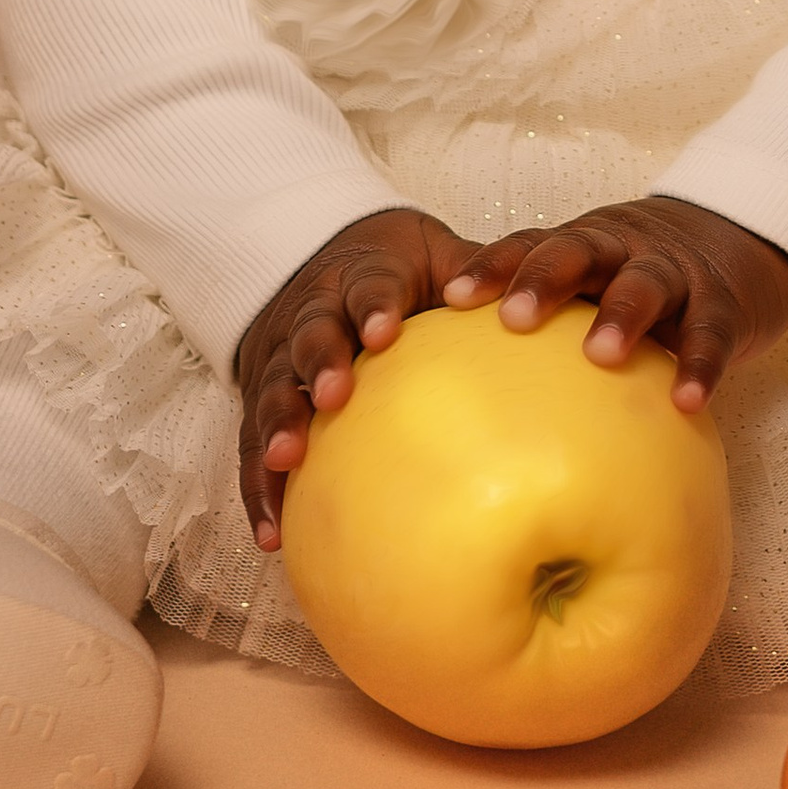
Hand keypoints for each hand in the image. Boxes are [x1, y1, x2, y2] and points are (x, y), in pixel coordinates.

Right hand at [235, 206, 474, 552]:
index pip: (368, 287)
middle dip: (320, 362)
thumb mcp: (434, 256)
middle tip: (334, 395)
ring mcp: (280, 357)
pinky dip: (258, 488)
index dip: (375, 307)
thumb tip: (537, 304)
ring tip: (286, 461)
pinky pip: (250, 445)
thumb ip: (474, 276)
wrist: (318, 255)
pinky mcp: (259, 398)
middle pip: (311, 335)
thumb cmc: (397, 269)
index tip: (387, 332)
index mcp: (361, 276)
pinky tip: (272, 534)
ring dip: (278, 424)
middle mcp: (313, 313)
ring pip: (273, 388)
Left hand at [443, 194, 787, 411]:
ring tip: (600, 354)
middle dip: (544, 280)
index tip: (452, 298)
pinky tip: (686, 400)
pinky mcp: (725, 303)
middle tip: (513, 318)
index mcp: (586, 244)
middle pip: (580, 251)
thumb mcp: (599, 280)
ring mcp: (677, 272)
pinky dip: (699, 364)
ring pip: (646, 284)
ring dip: (622, 316)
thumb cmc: (644, 278)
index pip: (531, 244)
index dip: (493, 266)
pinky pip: (711, 333)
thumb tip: (475, 395)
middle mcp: (625, 249)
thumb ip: (552, 323)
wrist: (745, 236)